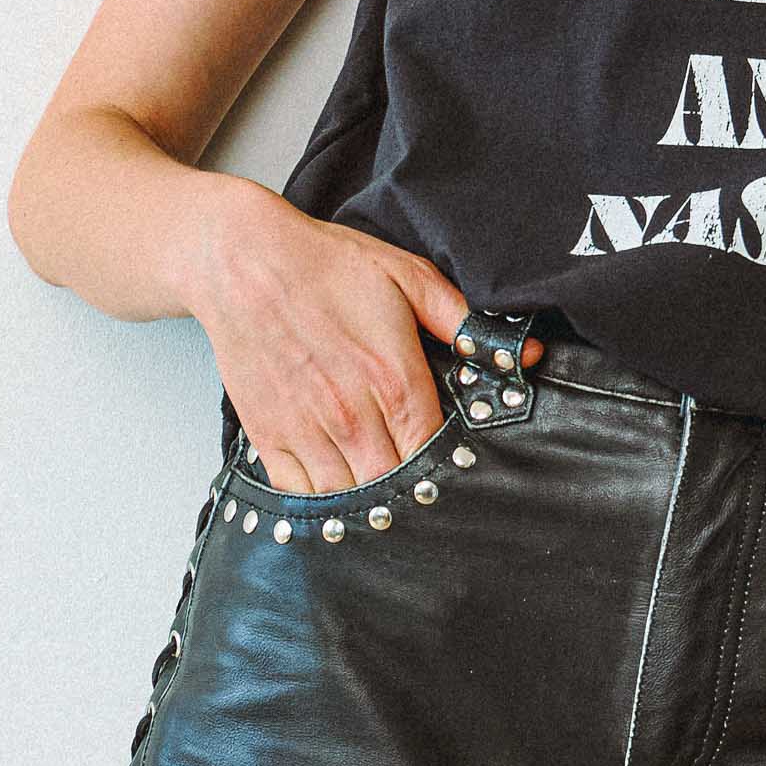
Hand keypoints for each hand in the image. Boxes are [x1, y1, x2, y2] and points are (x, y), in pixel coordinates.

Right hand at [182, 180, 544, 494]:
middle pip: (394, 488)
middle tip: (426, 493)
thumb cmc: (326, 266)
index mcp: (393, 379)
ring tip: (388, 500)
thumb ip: (465, 321)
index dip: (449, 469)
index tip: (458, 471)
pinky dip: (322, 502)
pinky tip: (340, 493)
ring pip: (349, 500)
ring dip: (370, 504)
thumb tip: (521, 355)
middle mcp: (351, 414)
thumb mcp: (409, 278)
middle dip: (414, 493)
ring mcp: (306, 430)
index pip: (434, 453)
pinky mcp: (269, 435)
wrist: (244, 261)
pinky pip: (300, 494)